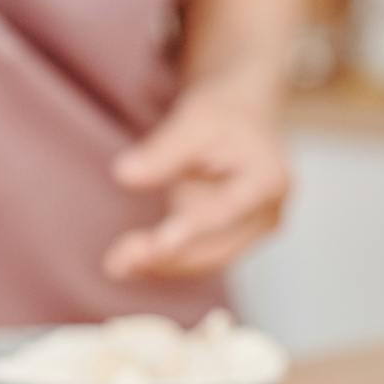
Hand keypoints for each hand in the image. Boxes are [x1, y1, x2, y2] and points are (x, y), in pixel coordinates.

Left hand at [104, 82, 289, 280]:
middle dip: (166, 257)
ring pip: (204, 261)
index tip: (157, 245)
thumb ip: (161, 152)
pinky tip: (126, 263)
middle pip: (215, 247)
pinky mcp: (231, 240)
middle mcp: (267, 214)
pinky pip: (196, 259)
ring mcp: (251, 231)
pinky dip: (163, 263)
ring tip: (116, 264)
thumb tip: (124, 174)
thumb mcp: (192, 123)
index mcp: (268, 181)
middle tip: (116, 263)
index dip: (191, 231)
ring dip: (159, 266)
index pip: (226, 212)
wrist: (240, 118)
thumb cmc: (220, 116)